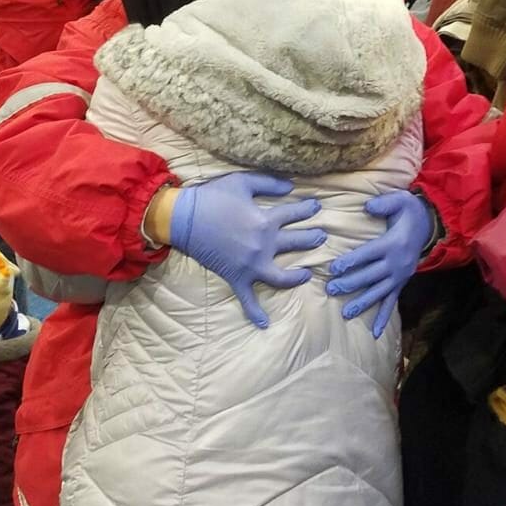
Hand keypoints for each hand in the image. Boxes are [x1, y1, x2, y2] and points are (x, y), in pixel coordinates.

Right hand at [170, 172, 325, 328]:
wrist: (184, 218)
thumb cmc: (212, 197)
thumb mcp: (242, 181)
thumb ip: (268, 183)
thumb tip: (291, 186)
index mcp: (265, 221)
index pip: (295, 213)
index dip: (308, 209)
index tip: (317, 207)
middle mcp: (264, 245)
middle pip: (297, 243)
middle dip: (313, 238)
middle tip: (322, 237)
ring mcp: (251, 265)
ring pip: (282, 277)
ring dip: (298, 276)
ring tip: (308, 273)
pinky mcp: (237, 277)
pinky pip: (247, 300)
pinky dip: (255, 313)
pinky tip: (265, 324)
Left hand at [326, 190, 433, 338]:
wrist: (428, 225)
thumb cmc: (408, 211)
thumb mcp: (400, 200)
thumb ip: (384, 203)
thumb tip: (367, 207)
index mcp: (392, 244)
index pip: (368, 254)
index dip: (351, 261)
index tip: (334, 268)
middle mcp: (396, 263)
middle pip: (370, 275)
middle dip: (350, 283)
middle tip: (331, 290)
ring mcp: (399, 276)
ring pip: (379, 292)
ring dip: (363, 303)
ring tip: (346, 313)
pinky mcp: (401, 283)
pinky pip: (392, 302)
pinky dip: (384, 317)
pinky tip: (375, 332)